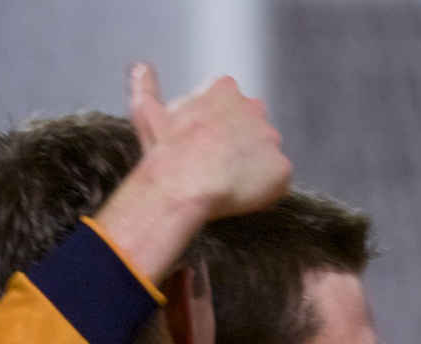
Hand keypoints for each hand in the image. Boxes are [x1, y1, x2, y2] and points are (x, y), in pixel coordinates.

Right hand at [94, 64, 291, 281]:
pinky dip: (264, 191)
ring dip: (251, 168)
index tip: (201, 144)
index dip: (215, 129)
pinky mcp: (281, 168)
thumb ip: (146, 87)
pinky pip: (277, 181)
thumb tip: (139, 68)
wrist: (181, 185)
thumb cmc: (164, 151)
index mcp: (225, 90)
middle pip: (251, 128)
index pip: (229, 105)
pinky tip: (239, 197)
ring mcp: (270, 139)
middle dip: (238, 145)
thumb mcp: (148, 113)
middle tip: (214, 167)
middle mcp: (254, 108)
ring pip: (265, 155)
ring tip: (225, 185)